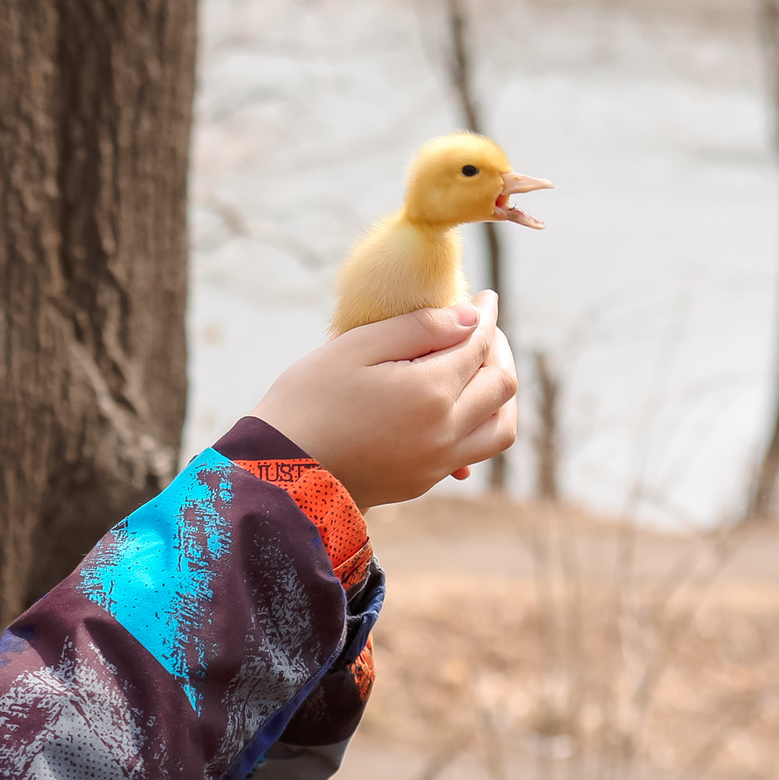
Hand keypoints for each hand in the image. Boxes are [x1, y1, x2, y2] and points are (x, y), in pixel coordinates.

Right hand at [249, 292, 518, 508]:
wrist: (277, 472)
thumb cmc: (306, 400)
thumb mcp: (354, 347)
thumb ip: (418, 327)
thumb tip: (469, 317)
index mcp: (430, 390)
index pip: (478, 343)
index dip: (485, 315)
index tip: (486, 297)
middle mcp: (445, 430)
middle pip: (501, 384)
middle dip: (497, 348)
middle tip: (480, 328)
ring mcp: (437, 462)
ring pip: (501, 427)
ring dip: (500, 394)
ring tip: (481, 371)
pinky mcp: (424, 482)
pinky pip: (473, 452)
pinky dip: (480, 423)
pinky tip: (457, 406)